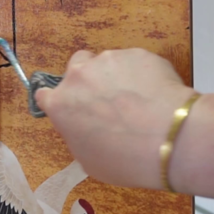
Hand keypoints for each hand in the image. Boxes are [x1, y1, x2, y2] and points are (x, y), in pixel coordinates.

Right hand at [35, 48, 197, 189]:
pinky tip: (157, 96)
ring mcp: (109, 60)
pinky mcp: (138, 53)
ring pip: (108, 63)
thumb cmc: (125, 159)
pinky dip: (142, 75)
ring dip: (117, 77)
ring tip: (139, 102)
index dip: (61, 102)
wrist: (169, 140)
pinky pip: (135, 62)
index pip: (45, 95)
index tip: (74, 110)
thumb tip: (88, 127)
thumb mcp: (89, 160)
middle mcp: (79, 76)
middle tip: (108, 103)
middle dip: (88, 81)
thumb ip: (79, 135)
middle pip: (76, 68)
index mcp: (61, 104)